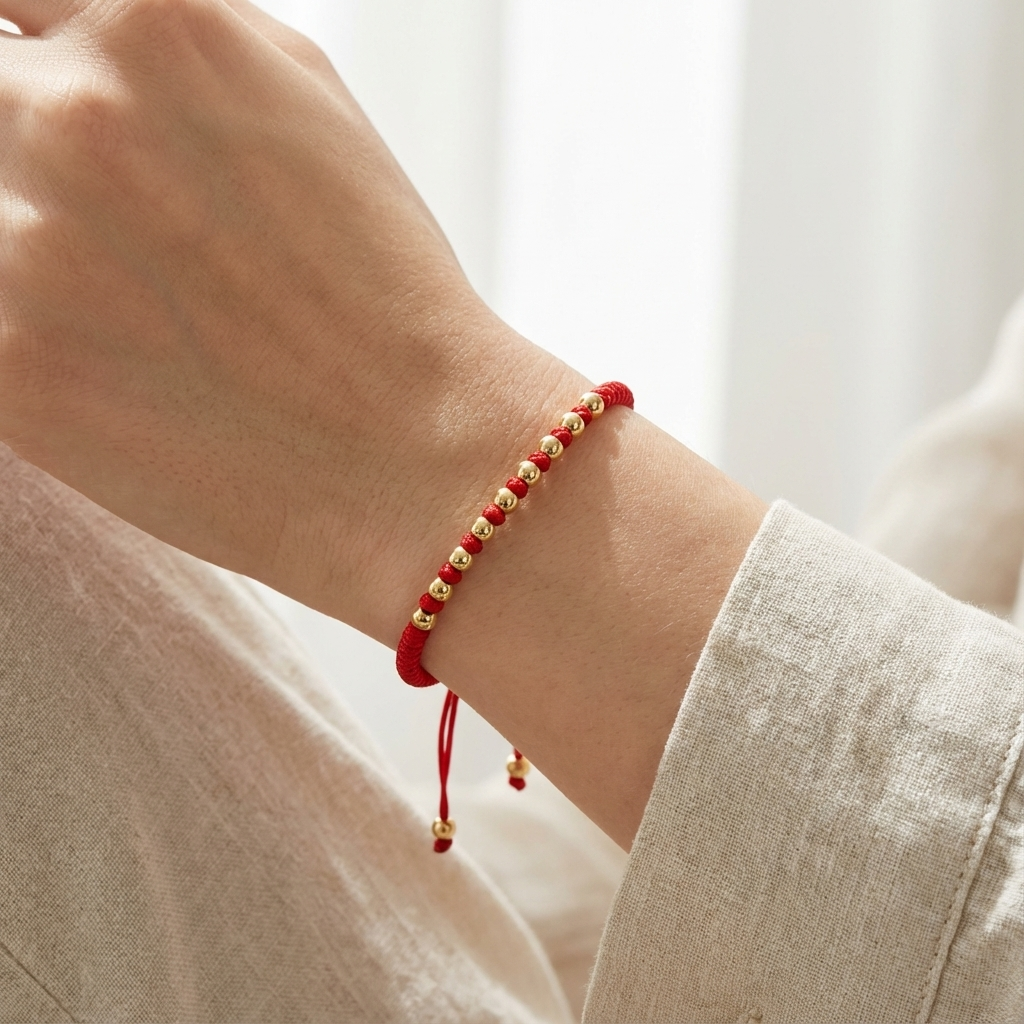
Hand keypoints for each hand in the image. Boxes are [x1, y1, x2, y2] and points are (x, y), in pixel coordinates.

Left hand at [0, 0, 575, 638]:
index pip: (11, 2)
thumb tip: (60, 27)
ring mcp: (21, 245)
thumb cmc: (379, 285)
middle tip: (113, 226)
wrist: (418, 452)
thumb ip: (160, 37)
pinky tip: (110, 359)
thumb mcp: (301, 97)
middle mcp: (74, 115)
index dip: (29, 59)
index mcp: (153, 26)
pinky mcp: (5, 368)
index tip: (53, 110)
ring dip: (31, 252)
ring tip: (128, 303)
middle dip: (30, 155)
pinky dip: (30, 328)